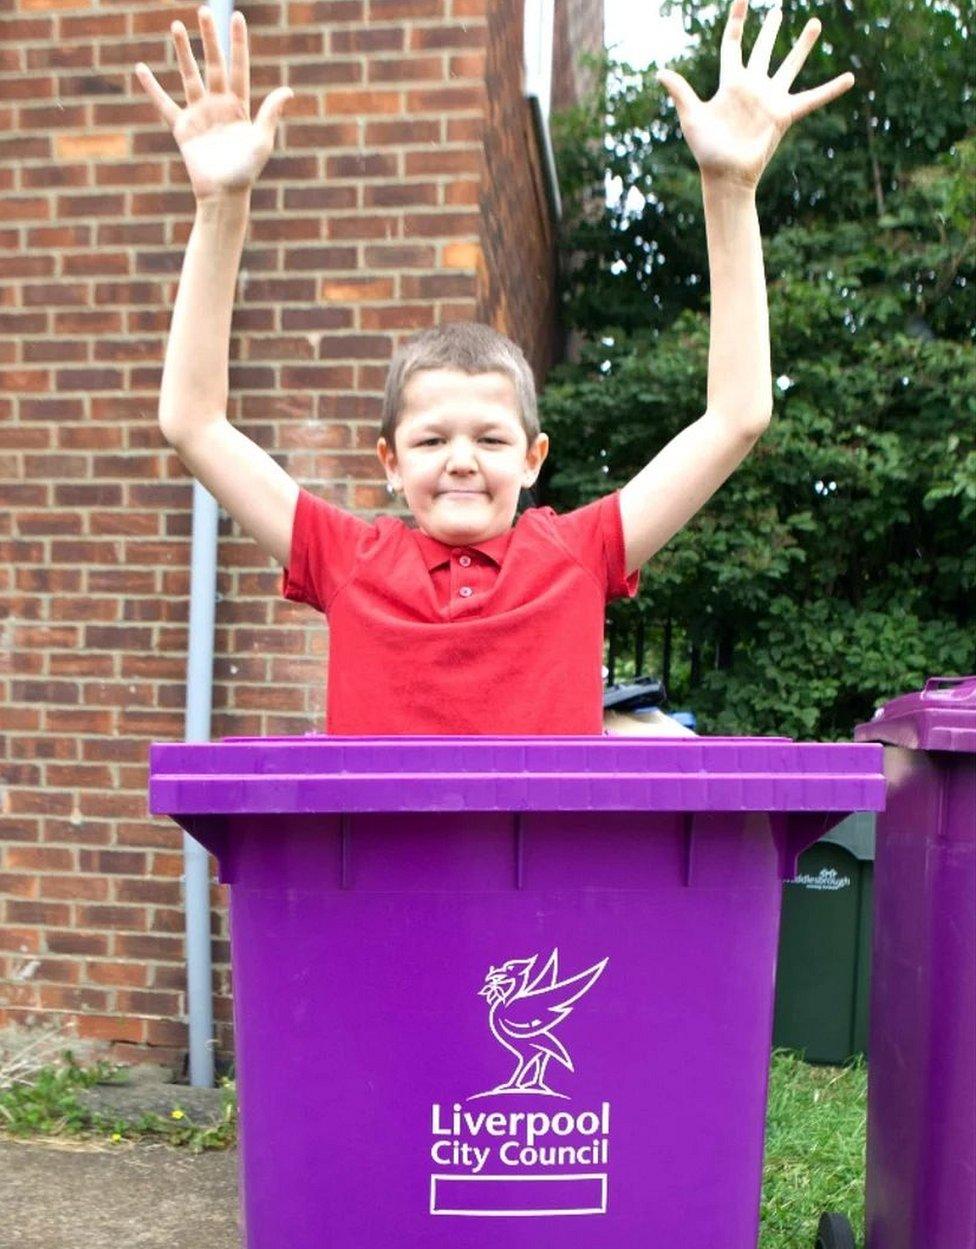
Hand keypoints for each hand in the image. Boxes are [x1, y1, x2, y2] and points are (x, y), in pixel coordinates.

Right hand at [135, 6, 292, 201]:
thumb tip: (287, 90)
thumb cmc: (246, 171)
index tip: (236, 17)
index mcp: (240, 106)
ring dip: (182, 51)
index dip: (238, 43)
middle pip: (213, 64)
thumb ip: (270, 114)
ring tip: (175, 26)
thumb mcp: (262, 141)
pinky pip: (164, 104)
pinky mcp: (182, 128)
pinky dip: (152, 88)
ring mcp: (199, 114)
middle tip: (204, 10)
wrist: (224, 194)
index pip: (239, 67)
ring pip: (189, 76)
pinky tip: (141, 69)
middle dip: (209, 38)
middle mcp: (219, 105)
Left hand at [657, 0, 854, 189]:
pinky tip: (850, 78)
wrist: (725, 175)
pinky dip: (831, 89)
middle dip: (770, 30)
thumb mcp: (691, 117)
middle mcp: (753, 87)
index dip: (737, 22)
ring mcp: (770, 99)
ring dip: (802, 45)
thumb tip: (661, 72)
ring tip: (814, 23)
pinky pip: (812, 98)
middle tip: (778, 10)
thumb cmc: (706, 150)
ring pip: (789, 65)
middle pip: (763, 50)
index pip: (733, 44)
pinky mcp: (784, 115)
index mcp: (730, 83)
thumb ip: (680, 92)